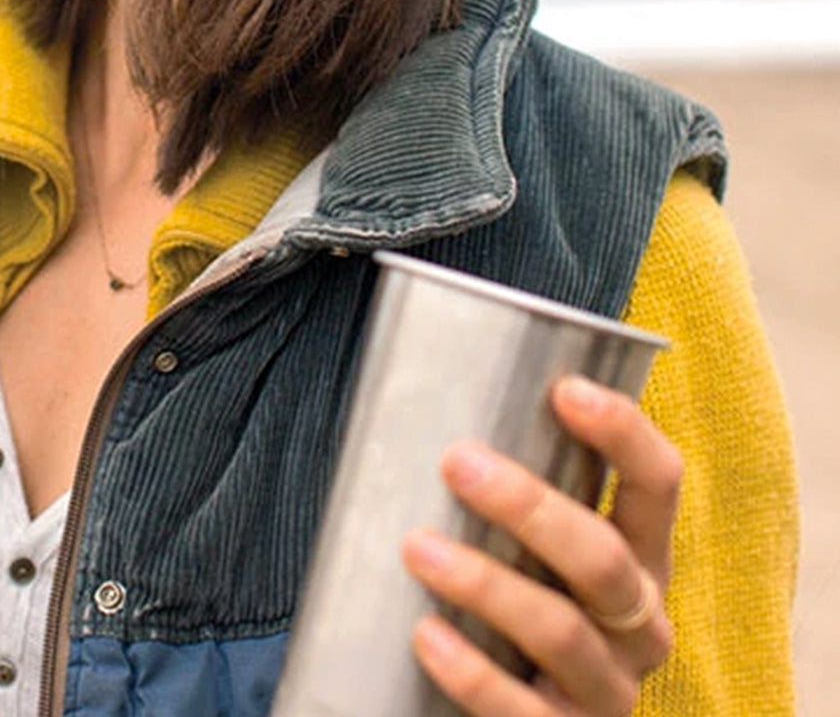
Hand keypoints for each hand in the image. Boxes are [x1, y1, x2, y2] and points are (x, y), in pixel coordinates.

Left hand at [401, 376, 681, 716]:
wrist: (529, 713)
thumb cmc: (526, 602)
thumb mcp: (544, 551)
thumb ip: (523, 500)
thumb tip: (449, 411)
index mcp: (643, 558)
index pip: (658, 483)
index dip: (623, 433)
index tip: (564, 390)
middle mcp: (641, 622)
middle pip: (603, 558)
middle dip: (530, 506)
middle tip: (458, 463)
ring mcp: (609, 688)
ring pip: (560, 629)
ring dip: (486, 583)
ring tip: (416, 547)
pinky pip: (521, 709)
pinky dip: (471, 671)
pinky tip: (426, 635)